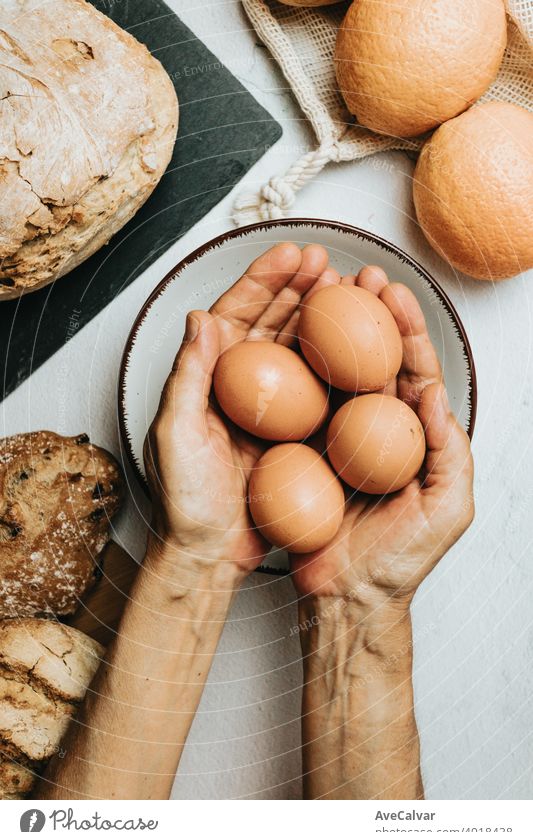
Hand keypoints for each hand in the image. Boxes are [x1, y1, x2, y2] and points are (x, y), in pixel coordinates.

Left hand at [144, 242, 339, 583]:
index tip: (291, 252)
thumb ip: (188, 375)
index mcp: (208, 378)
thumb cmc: (185, 500)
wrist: (209, 553)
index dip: (263, 280)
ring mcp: (270, 410)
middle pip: (273, 325)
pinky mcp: (293, 435)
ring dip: (322, 319)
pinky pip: (320, 393)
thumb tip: (199, 316)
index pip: (236, 315)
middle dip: (300, 289)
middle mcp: (240, 387)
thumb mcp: (176, 434)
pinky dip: (338, 368)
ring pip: (300, 352)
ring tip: (350, 289)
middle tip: (329, 262)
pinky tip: (359, 349)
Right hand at [291, 266, 473, 611]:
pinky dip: (294, 372)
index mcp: (415, 437)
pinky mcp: (305, 453)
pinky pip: (300, 407)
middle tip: (359, 275)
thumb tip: (436, 396)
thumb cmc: (400, 560)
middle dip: (369, 314)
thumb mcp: (446, 509)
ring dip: (330, 331)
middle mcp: (377, 431)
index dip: (406, 329)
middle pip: (373, 361)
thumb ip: (450, 452)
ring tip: (323, 292)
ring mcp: (339, 439)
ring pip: (335, 375)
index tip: (393, 292)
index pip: (413, 371)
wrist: (347, 598)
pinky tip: (285, 343)